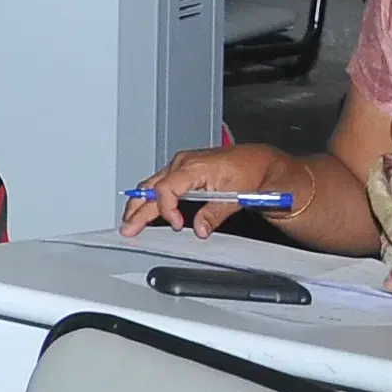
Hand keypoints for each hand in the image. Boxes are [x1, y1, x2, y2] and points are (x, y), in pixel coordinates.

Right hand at [124, 145, 294, 237]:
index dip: (167, 210)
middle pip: (152, 188)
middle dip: (137, 209)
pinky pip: (161, 185)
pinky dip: (150, 198)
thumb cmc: (253, 171)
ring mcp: (181, 166)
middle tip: (128, 228)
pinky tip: (144, 209)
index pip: (166, 189)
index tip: (177, 226)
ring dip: (140, 205)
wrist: (264, 162)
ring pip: (152, 186)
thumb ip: (215, 213)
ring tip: (129, 221)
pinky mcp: (184, 172)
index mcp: (194, 166)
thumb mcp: (238, 195)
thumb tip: (199, 230)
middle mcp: (183, 164)